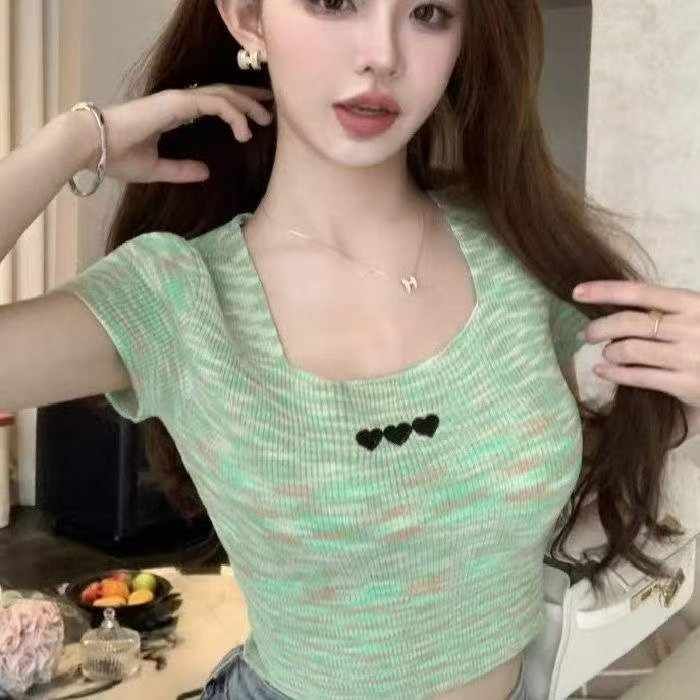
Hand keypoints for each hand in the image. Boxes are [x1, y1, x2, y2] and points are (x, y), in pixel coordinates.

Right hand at [76, 82, 273, 184]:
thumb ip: (182, 170)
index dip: (236, 107)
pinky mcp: (177, 103)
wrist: (91, 147)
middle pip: (223, 93)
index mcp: (174, 113)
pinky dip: (233, 114)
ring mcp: (178, 99)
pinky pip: (215, 103)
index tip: (256, 118)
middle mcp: (179, 102)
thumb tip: (206, 173)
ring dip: (247, 105)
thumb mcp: (157, 169)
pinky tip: (244, 131)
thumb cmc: (116, 157)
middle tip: (270, 111)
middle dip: (248, 100)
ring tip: (265, 120)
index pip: (213, 103)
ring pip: (223, 95)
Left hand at [572, 280, 699, 434]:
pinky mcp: (687, 385)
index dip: (604, 291)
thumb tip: (616, 305)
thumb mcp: (698, 314)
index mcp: (693, 303)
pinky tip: (602, 371)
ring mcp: (689, 357)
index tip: (576, 292)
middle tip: (586, 334)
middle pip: (628, 323)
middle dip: (598, 327)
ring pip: (629, 351)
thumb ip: (666, 309)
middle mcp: (691, 327)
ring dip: (610, 352)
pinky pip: (639, 377)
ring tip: (607, 354)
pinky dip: (614, 374)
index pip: (639, 292)